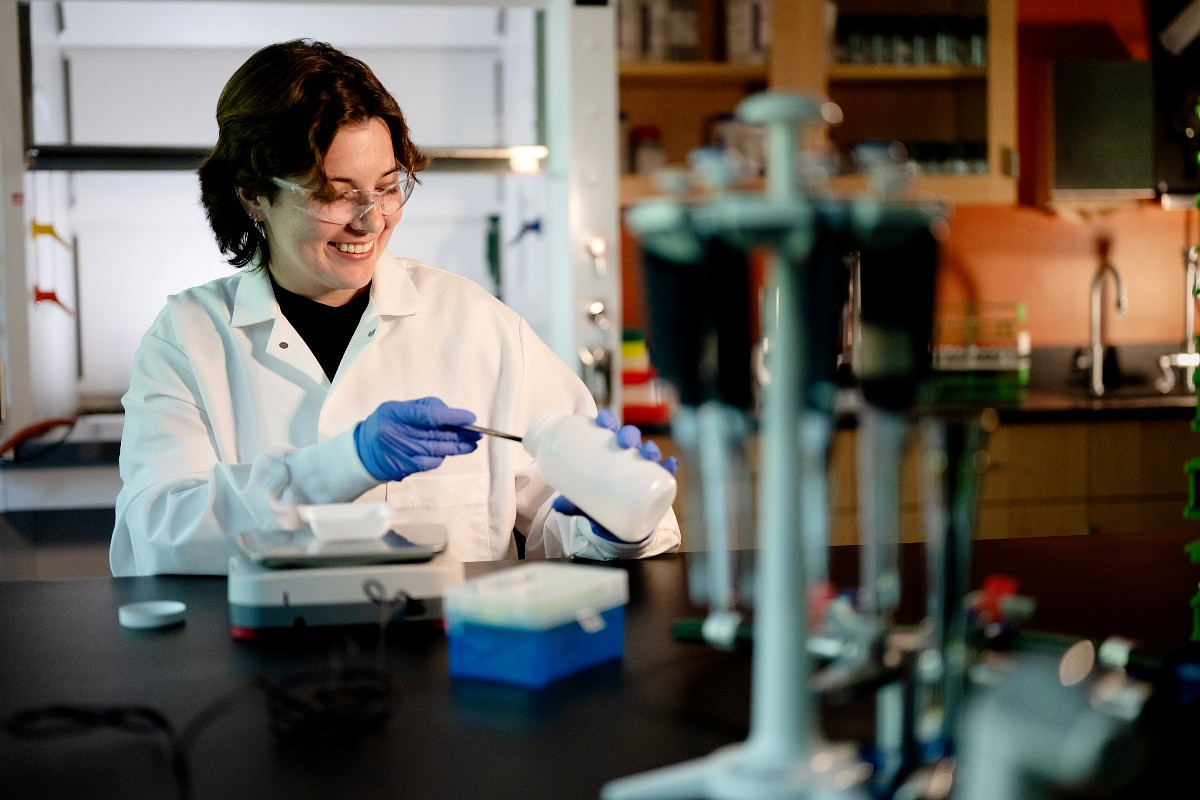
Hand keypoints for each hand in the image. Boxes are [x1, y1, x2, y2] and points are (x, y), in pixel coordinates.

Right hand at [354, 397, 480, 481]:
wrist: (364, 451)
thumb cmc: (386, 424)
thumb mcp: (399, 407)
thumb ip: (425, 407)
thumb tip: (452, 415)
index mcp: (397, 413)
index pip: (430, 415)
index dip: (453, 417)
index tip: (471, 418)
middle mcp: (397, 433)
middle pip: (437, 435)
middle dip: (461, 434)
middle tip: (478, 433)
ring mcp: (401, 452)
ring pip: (437, 450)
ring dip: (458, 447)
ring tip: (472, 444)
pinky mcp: (404, 467)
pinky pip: (429, 463)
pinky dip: (441, 457)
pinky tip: (448, 452)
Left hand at [552, 410, 678, 541]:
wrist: (614, 527)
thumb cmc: (597, 504)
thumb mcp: (583, 503)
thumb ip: (572, 504)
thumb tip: (558, 505)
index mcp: (607, 450)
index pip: (608, 429)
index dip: (607, 420)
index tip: (603, 421)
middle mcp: (626, 455)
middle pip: (630, 438)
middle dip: (629, 434)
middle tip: (623, 441)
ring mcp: (642, 468)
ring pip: (648, 452)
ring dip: (650, 448)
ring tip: (648, 453)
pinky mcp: (654, 484)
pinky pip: (665, 472)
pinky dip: (669, 467)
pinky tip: (671, 464)